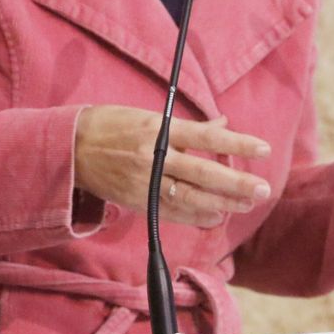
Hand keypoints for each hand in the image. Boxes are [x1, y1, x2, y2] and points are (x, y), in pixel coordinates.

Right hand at [74, 105, 271, 228]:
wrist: (70, 149)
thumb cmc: (110, 125)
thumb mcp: (147, 116)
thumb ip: (185, 127)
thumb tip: (222, 126)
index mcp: (158, 129)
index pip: (206, 138)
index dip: (237, 143)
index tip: (263, 149)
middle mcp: (154, 157)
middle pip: (203, 173)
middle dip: (235, 184)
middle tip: (263, 190)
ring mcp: (145, 182)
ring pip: (190, 197)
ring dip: (222, 203)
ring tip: (246, 204)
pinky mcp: (137, 201)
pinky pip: (172, 212)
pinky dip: (196, 216)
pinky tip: (216, 216)